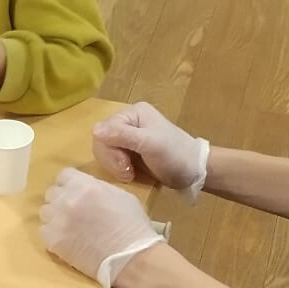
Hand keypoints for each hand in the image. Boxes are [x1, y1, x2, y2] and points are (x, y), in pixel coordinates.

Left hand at [40, 168, 166, 287]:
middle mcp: (67, 199)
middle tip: (74, 212)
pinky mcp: (54, 240)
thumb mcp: (119, 195)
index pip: (63, 176)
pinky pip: (44, 231)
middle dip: (61, 200)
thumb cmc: (132, 225)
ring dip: (55, 217)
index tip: (74, 193)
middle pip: (52, 193)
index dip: (69, 184)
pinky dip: (53, 234)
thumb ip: (97, 188)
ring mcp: (58, 220)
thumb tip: (86, 190)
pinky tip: (67, 240)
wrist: (131, 257)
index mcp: (84, 185)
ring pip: (45, 212)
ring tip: (70, 228)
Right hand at [91, 102, 207, 200]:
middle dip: (112, 159)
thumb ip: (123, 135)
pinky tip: (129, 174)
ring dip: (114, 166)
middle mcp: (128, 122)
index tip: (126, 165)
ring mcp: (128, 137)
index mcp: (133, 113)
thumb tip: (94, 130)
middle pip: (102, 140)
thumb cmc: (174, 155)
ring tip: (129, 174)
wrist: (194, 172)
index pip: (104, 129)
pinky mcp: (130, 152)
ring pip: (105, 151)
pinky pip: (112, 159)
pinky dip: (117, 169)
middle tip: (127, 172)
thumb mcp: (149, 144)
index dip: (110, 150)